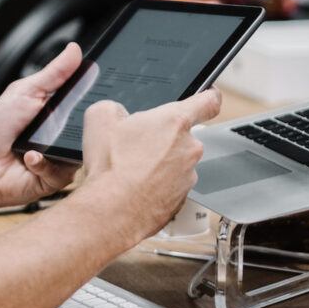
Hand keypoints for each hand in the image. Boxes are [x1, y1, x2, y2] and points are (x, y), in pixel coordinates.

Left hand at [0, 43, 82, 209]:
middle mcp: (66, 135)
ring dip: (57, 144)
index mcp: (61, 111)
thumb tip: (74, 49)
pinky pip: (64, 171)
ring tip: (38, 141)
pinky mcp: (57, 178)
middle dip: (79, 122)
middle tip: (61, 119)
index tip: (99, 87)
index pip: (88, 101)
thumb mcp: (26, 91)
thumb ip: (53, 73)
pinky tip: (29, 157)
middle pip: (90, 127)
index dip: (95, 95)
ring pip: (81, 151)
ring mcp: (64, 157)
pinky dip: (43, 162)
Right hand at [80, 88, 221, 242]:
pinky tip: (135, 187)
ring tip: (131, 170)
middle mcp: (189, 148)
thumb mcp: (99, 118)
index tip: (208, 97)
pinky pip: (171, 186)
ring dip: (159, 164)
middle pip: (183, 135)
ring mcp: (188, 176)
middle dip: (163, 138)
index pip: (209, 101)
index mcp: (175, 121)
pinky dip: (156, 186)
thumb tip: (116, 113)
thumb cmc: (111, 167)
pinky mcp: (181, 200)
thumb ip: (114, 107)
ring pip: (176, 163)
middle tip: (136, 145)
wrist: (111, 212)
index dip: (209, 95)